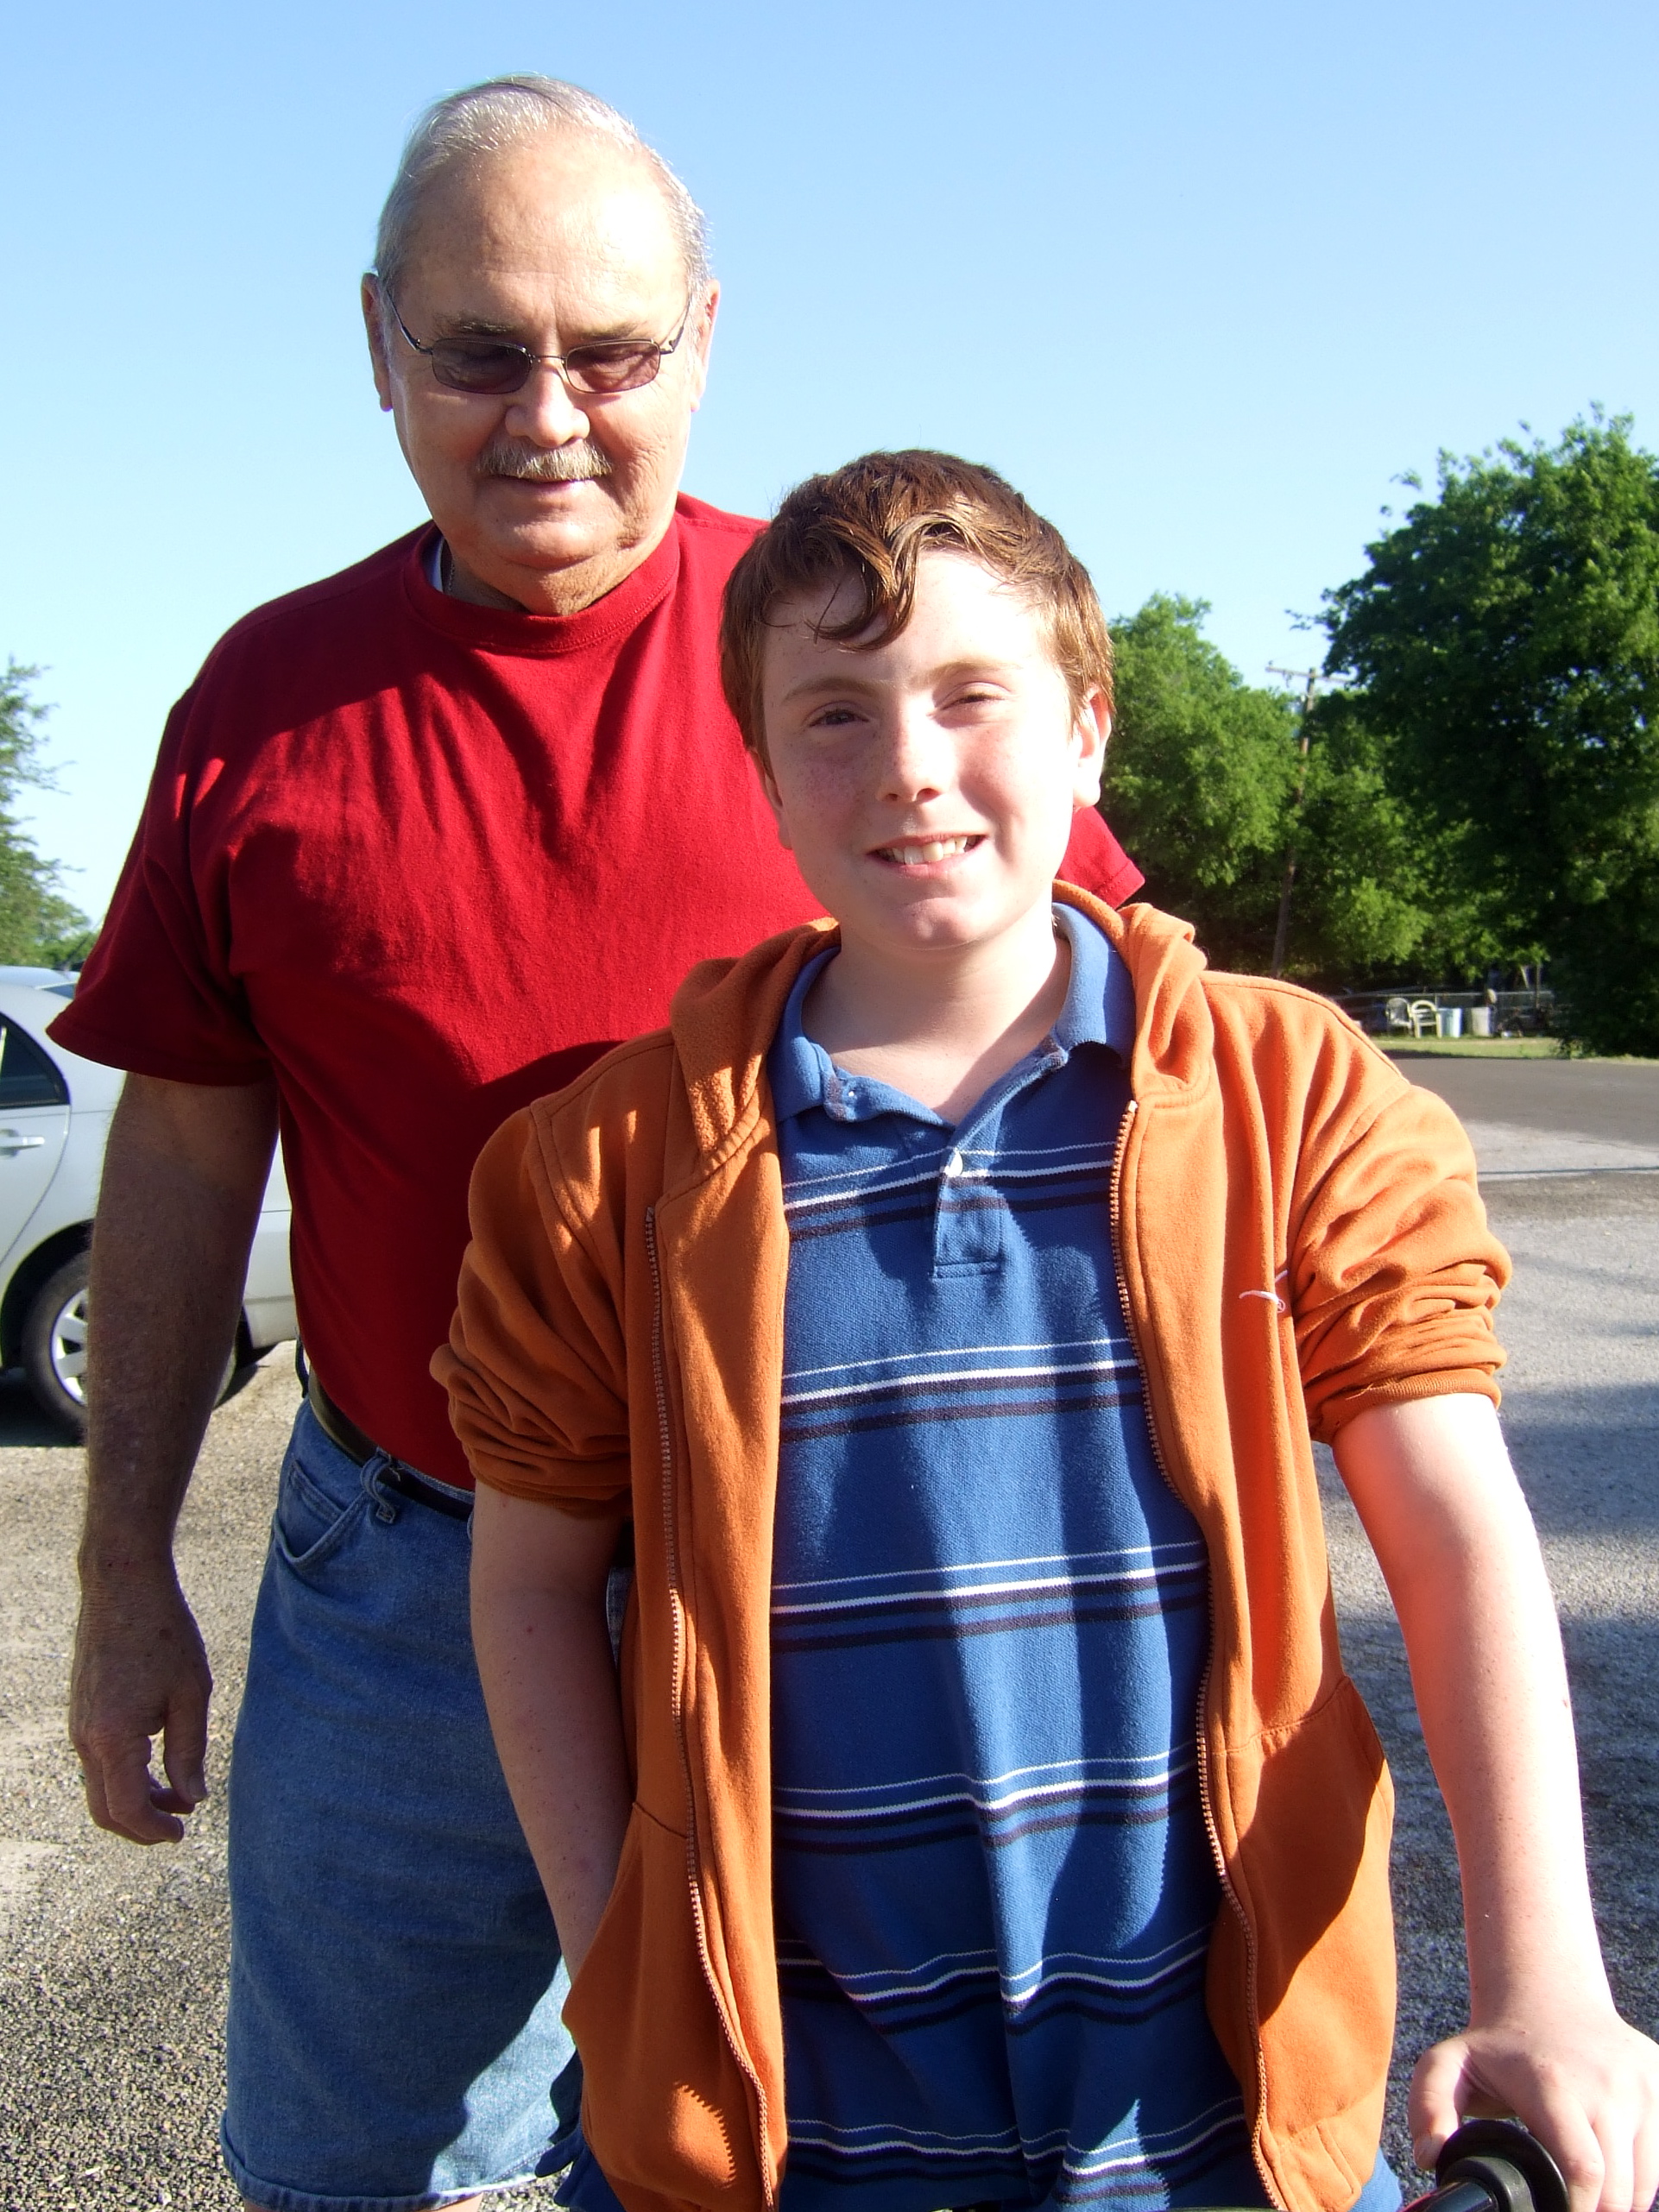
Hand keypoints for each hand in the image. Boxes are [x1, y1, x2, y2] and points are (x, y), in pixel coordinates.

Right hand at [69, 1565, 212, 1843]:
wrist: (122, 1586)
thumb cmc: (163, 1633)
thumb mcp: (190, 1693)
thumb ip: (189, 1751)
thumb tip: (192, 1798)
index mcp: (112, 1737)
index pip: (127, 1809)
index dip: (154, 1831)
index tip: (182, 1833)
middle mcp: (85, 1738)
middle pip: (105, 1809)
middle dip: (142, 1825)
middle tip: (181, 1821)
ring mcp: (78, 1726)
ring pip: (100, 1787)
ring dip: (136, 1800)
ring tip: (179, 1791)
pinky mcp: (81, 1714)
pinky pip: (97, 1763)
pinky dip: (125, 1776)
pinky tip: (159, 1762)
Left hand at [1410, 2010, 1658, 2211]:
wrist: (1549, 1995)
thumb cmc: (1496, 2044)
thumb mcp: (1447, 2066)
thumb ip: (1428, 2109)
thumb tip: (1432, 2158)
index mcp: (1553, 2084)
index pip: (1584, 2171)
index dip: (1574, 2210)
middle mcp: (1607, 2084)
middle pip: (1618, 2189)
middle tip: (1565, 2210)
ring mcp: (1641, 2084)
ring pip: (1645, 2182)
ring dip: (1620, 2202)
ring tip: (1585, 2197)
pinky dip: (1640, 2180)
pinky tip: (1610, 2176)